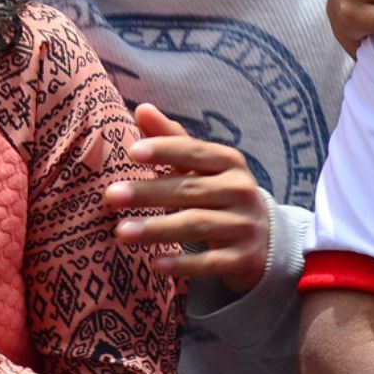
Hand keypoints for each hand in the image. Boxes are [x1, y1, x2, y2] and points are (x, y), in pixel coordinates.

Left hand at [104, 105, 268, 293]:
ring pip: (197, 225)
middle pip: (190, 190)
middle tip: (110, 196)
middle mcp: (240, 190)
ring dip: (157, 229)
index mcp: (229, 162)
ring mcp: (245, 225)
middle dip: (148, 193)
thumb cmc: (218, 191)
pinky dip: (184, 264)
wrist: (263, 237)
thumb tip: (142, 108)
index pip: (194, 152)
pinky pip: (212, 261)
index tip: (131, 152)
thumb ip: (171, 138)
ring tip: (121, 232)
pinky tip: (156, 264)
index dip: (164, 150)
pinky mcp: (244, 258)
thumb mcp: (200, 164)